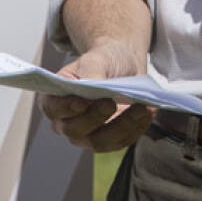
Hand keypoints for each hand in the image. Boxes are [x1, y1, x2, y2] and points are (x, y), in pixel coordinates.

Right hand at [38, 40, 153, 151]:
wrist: (123, 65)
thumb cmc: (104, 60)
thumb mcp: (96, 59)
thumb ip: (91, 73)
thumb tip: (92, 87)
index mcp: (56, 99)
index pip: (53, 109)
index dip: (65, 108)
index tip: (82, 102)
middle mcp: (68, 123)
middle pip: (76, 130)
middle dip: (95, 117)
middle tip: (111, 103)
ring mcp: (88, 136)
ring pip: (100, 141)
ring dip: (122, 126)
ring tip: (140, 108)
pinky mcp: (110, 141)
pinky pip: (121, 142)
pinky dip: (136, 128)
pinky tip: (148, 112)